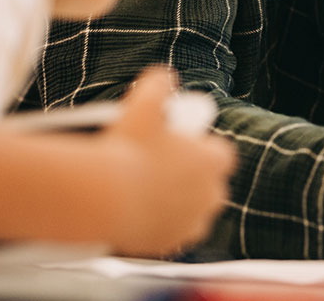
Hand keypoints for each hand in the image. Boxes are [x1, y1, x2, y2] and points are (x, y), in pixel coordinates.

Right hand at [100, 67, 235, 257]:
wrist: (102, 196)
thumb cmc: (126, 149)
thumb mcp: (143, 102)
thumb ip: (159, 84)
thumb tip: (163, 77)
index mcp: (213, 161)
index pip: (221, 155)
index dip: (203, 152)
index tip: (184, 150)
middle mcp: (210, 195)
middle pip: (211, 187)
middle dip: (194, 181)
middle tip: (165, 172)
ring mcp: (192, 223)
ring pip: (194, 214)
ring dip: (179, 206)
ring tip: (153, 196)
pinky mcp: (171, 245)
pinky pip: (172, 236)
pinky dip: (161, 228)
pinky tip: (144, 216)